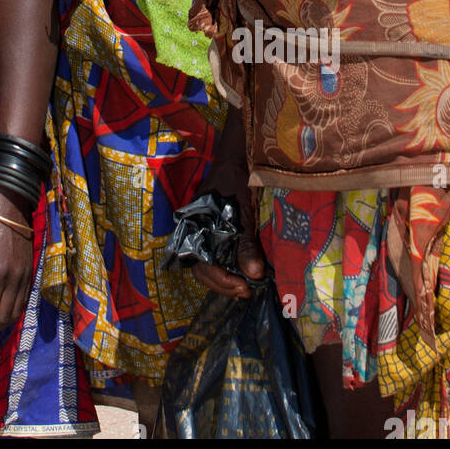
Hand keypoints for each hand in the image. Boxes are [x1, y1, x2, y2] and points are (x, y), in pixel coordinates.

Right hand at [190, 184, 263, 299]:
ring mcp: (204, 232)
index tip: (243, 286)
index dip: (220, 280)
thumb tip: (254, 274)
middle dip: (223, 285)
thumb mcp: (243, 210)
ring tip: (246, 287)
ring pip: (207, 266)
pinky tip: (242, 274)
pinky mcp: (215, 232)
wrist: (237, 157)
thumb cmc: (236, 179)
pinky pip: (216, 256)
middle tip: (246, 291)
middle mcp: (195, 231)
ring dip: (225, 280)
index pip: (201, 263)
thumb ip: (246, 242)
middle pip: (201, 269)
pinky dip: (228, 269)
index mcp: (194, 225)